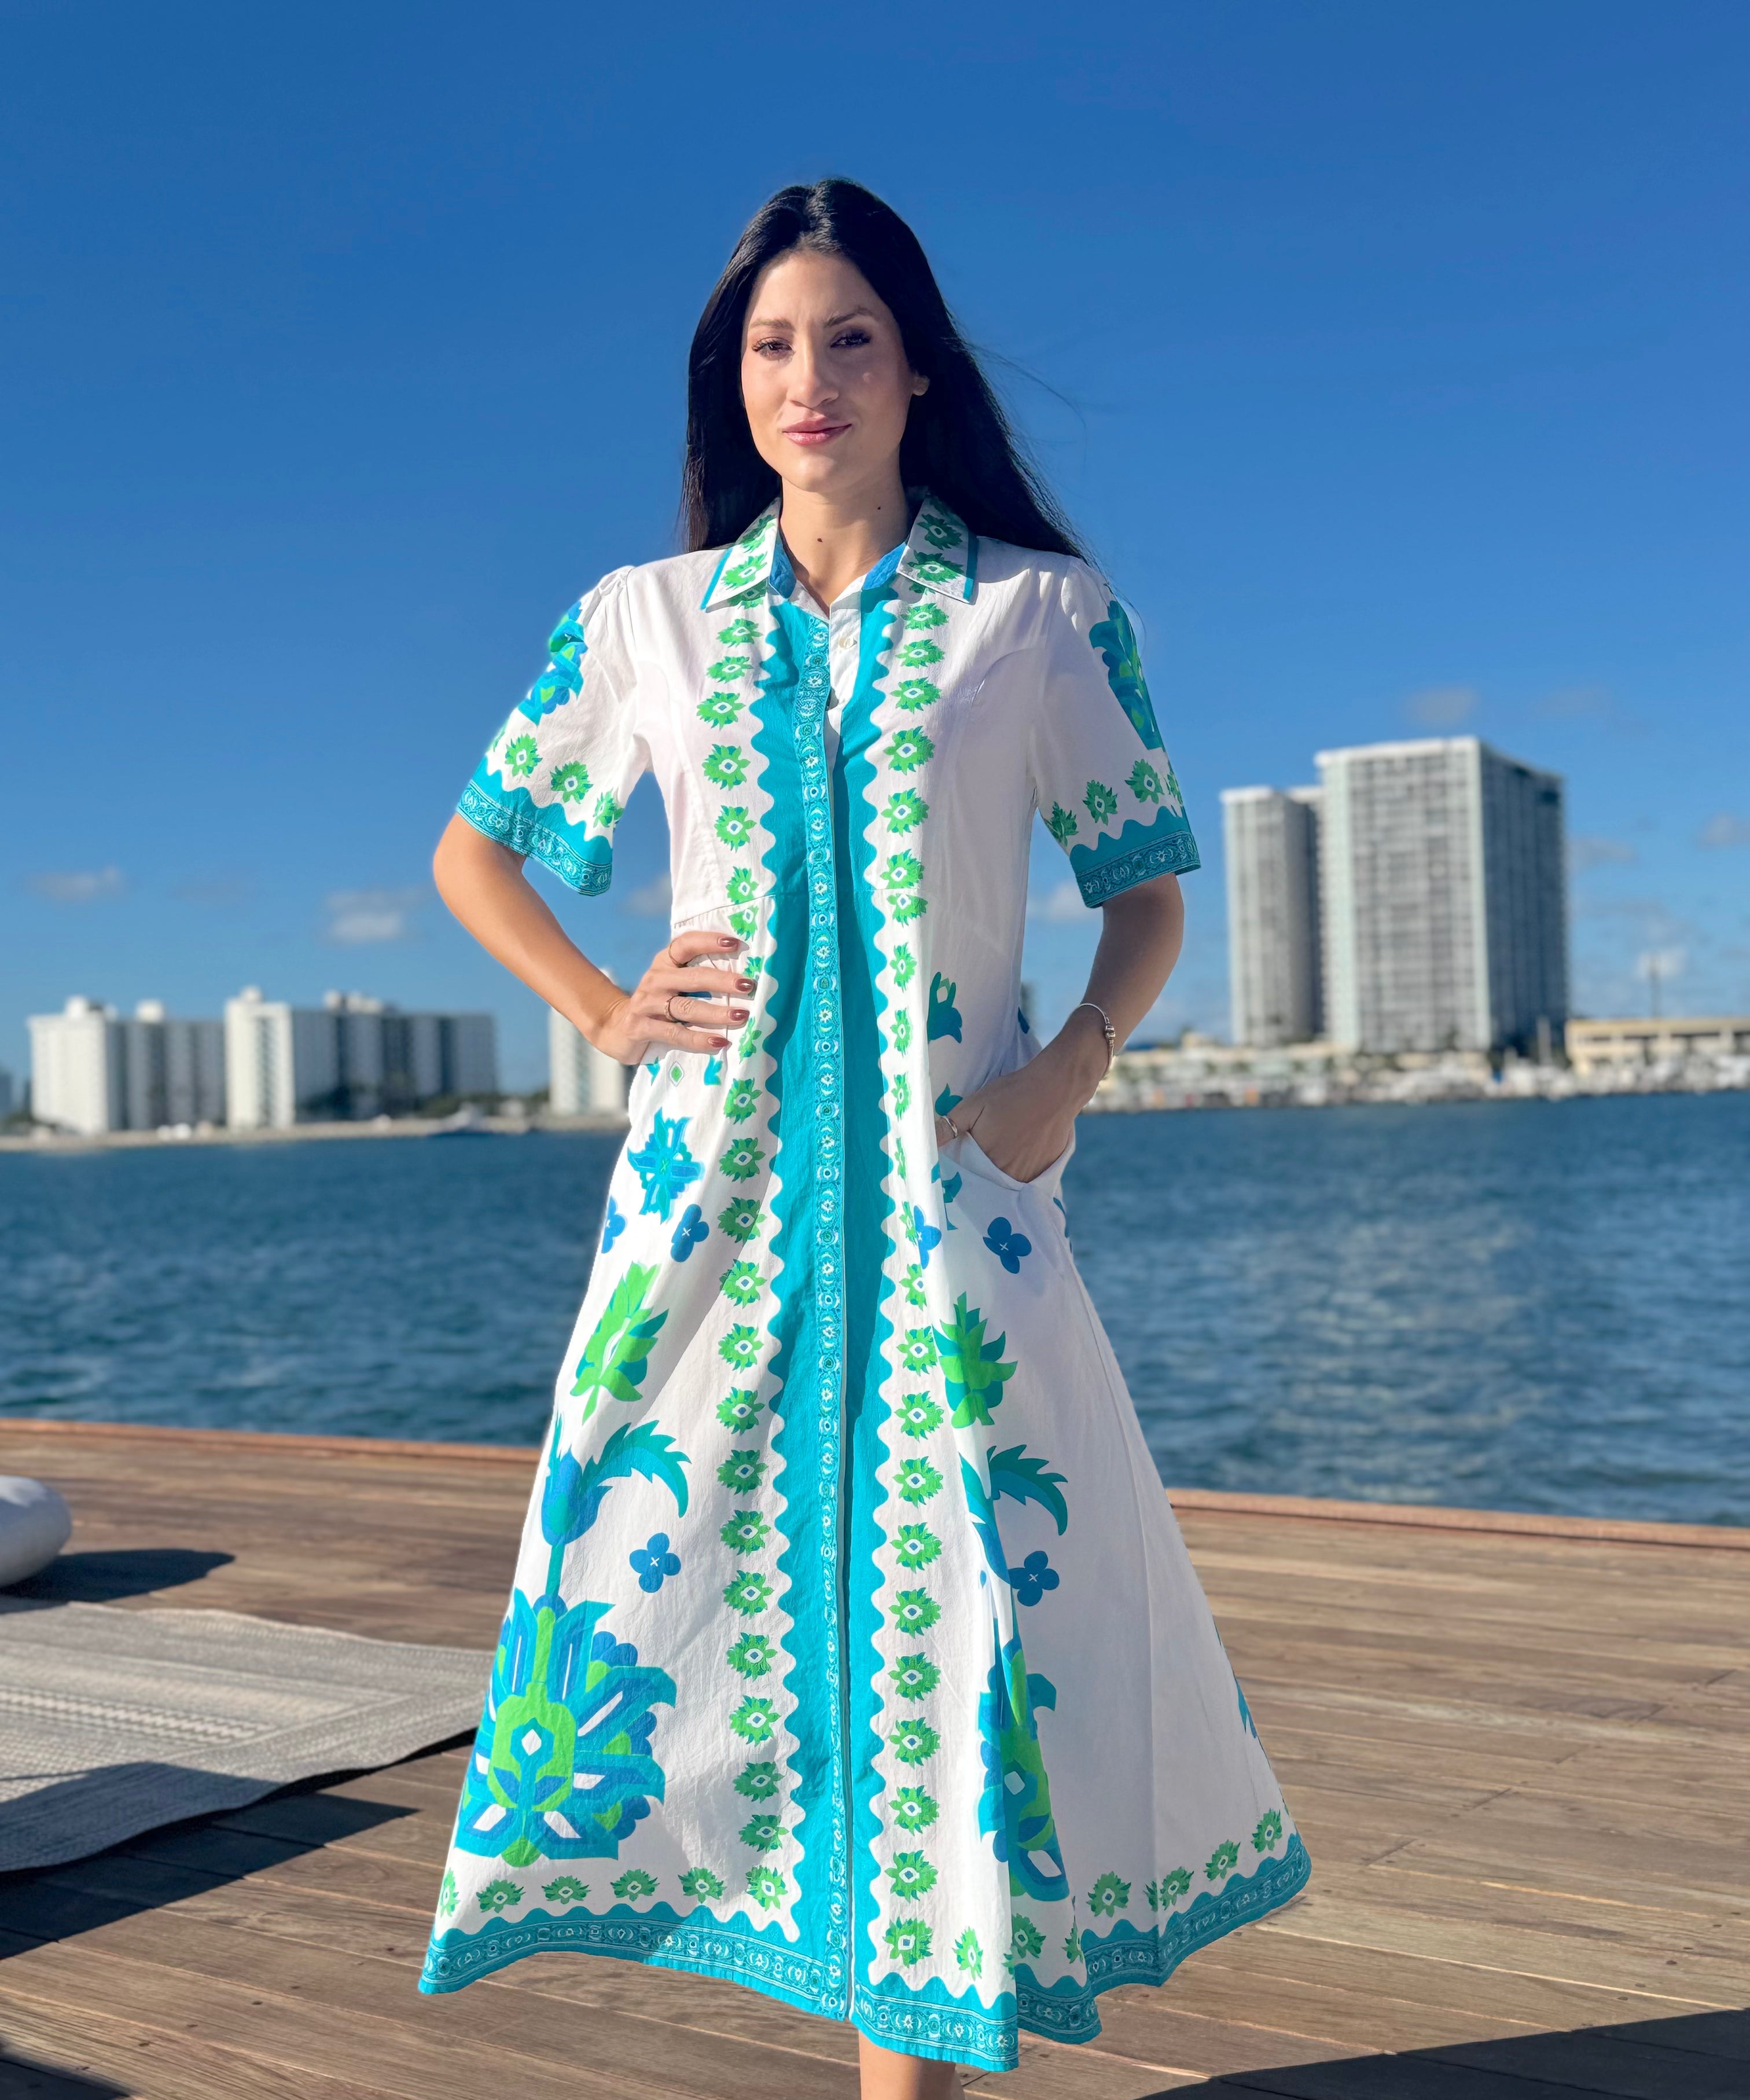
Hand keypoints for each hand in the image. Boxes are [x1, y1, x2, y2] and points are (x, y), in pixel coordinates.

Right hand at [588, 931, 752, 1064]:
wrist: (619, 1029)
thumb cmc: (659, 1005)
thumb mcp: (673, 986)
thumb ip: (697, 978)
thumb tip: (742, 979)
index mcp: (664, 963)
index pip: (685, 944)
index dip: (709, 941)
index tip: (736, 944)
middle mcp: (655, 979)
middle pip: (693, 977)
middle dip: (723, 981)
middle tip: (748, 985)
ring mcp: (646, 1004)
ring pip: (686, 1007)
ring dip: (716, 1012)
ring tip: (741, 1016)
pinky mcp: (641, 1028)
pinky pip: (675, 1033)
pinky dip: (700, 1039)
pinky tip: (720, 1042)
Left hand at [933, 1010, 1109, 1182]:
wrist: (1055, 1088)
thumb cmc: (1011, 1093)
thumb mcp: (974, 1104)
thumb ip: (950, 1125)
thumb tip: (927, 1144)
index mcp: (987, 1159)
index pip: (967, 1178)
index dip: (961, 1173)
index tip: (956, 1168)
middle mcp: (1008, 1174)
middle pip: (987, 1184)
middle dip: (979, 1179)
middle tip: (975, 1165)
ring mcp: (1028, 1175)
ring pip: (1006, 1185)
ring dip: (998, 1179)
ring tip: (996, 1163)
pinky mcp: (1045, 1171)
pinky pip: (1025, 1182)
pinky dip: (1018, 1175)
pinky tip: (1015, 1160)